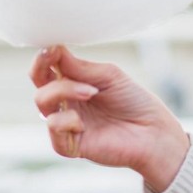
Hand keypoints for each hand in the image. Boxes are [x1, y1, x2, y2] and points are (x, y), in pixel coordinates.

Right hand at [30, 45, 189, 191]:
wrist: (153, 130)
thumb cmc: (134, 101)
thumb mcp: (108, 76)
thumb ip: (80, 67)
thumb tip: (54, 48)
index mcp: (73, 84)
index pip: (47, 69)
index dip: (43, 57)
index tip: (52, 47)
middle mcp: (66, 103)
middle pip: (40, 84)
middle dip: (45, 69)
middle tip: (68, 65)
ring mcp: (66, 124)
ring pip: (42, 103)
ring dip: (64, 90)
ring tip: (92, 91)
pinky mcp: (69, 145)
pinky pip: (53, 129)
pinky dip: (65, 120)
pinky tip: (82, 122)